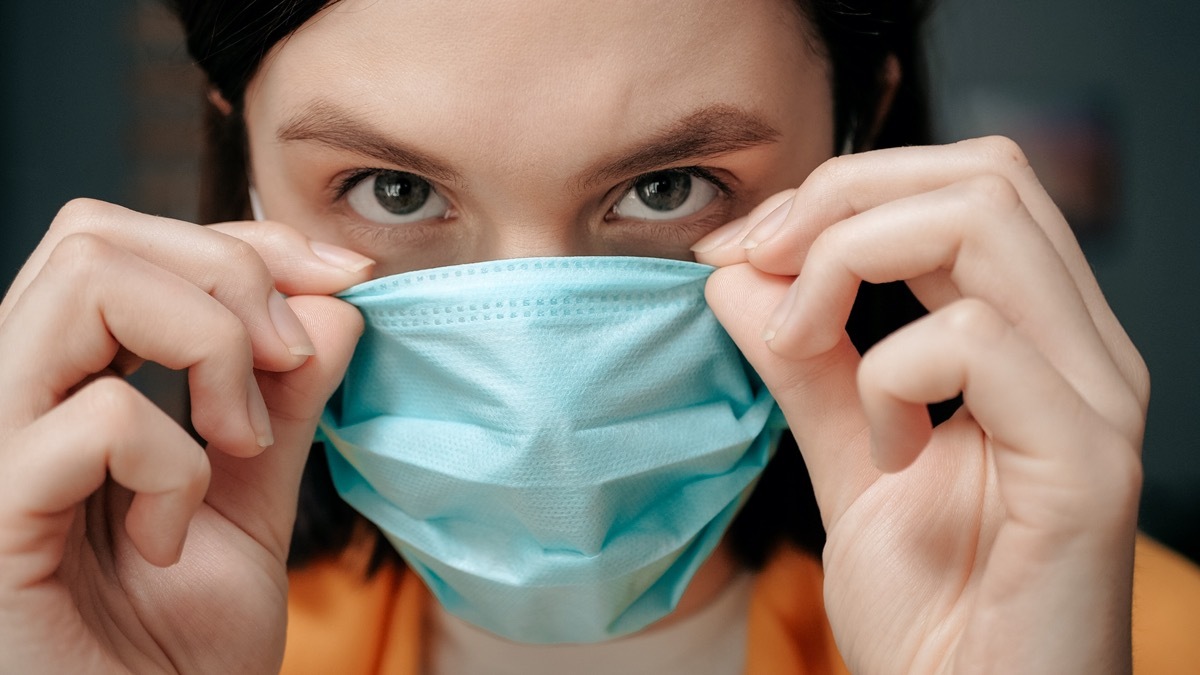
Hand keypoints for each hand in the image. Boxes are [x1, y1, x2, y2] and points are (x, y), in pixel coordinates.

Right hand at [0, 200, 372, 672]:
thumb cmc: (170, 652)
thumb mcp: (250, 506)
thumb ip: (283, 403)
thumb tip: (336, 300)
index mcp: (59, 389)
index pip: (127, 242)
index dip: (247, 240)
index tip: (346, 279)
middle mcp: (8, 399)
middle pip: (96, 236)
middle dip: (230, 276)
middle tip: (288, 364)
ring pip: (87, 282)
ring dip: (209, 347)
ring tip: (236, 442)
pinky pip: (99, 419)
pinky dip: (173, 467)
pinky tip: (169, 540)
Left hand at [693, 137, 1147, 673]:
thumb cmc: (933, 610)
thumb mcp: (846, 460)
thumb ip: (803, 364)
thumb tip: (740, 271)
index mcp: (1034, 338)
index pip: (961, 182)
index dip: (840, 189)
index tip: (745, 248)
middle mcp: (1081, 350)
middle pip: (979, 173)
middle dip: (841, 198)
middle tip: (759, 264)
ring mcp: (1093, 400)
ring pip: (981, 219)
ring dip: (849, 263)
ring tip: (800, 345)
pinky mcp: (1087, 462)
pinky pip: (976, 340)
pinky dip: (890, 377)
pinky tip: (885, 451)